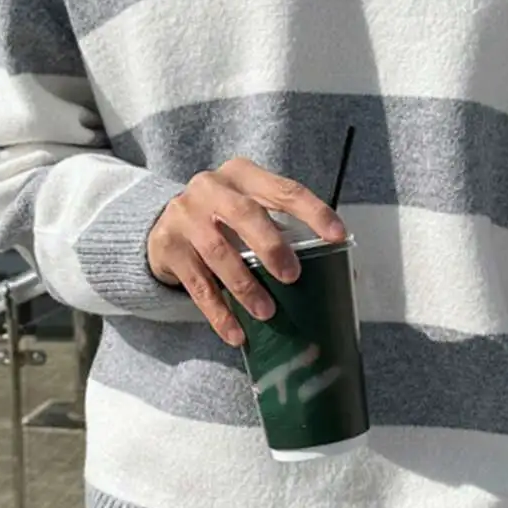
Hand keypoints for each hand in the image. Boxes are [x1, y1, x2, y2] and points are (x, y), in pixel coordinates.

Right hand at [147, 157, 346, 345]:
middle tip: (293, 276)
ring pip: (218, 252)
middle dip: (271, 246)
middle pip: (244, 214)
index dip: (314, 213)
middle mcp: (211, 188)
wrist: (164, 224)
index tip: (338, 237)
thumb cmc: (225, 221)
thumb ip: (287, 231)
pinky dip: (219, 312)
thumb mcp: (251, 212)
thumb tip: (344, 274)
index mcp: (243, 174)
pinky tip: (237, 333)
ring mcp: (184, 215)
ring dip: (245, 286)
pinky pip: (197, 284)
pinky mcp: (167, 246)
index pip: (285, 190)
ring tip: (267, 312)